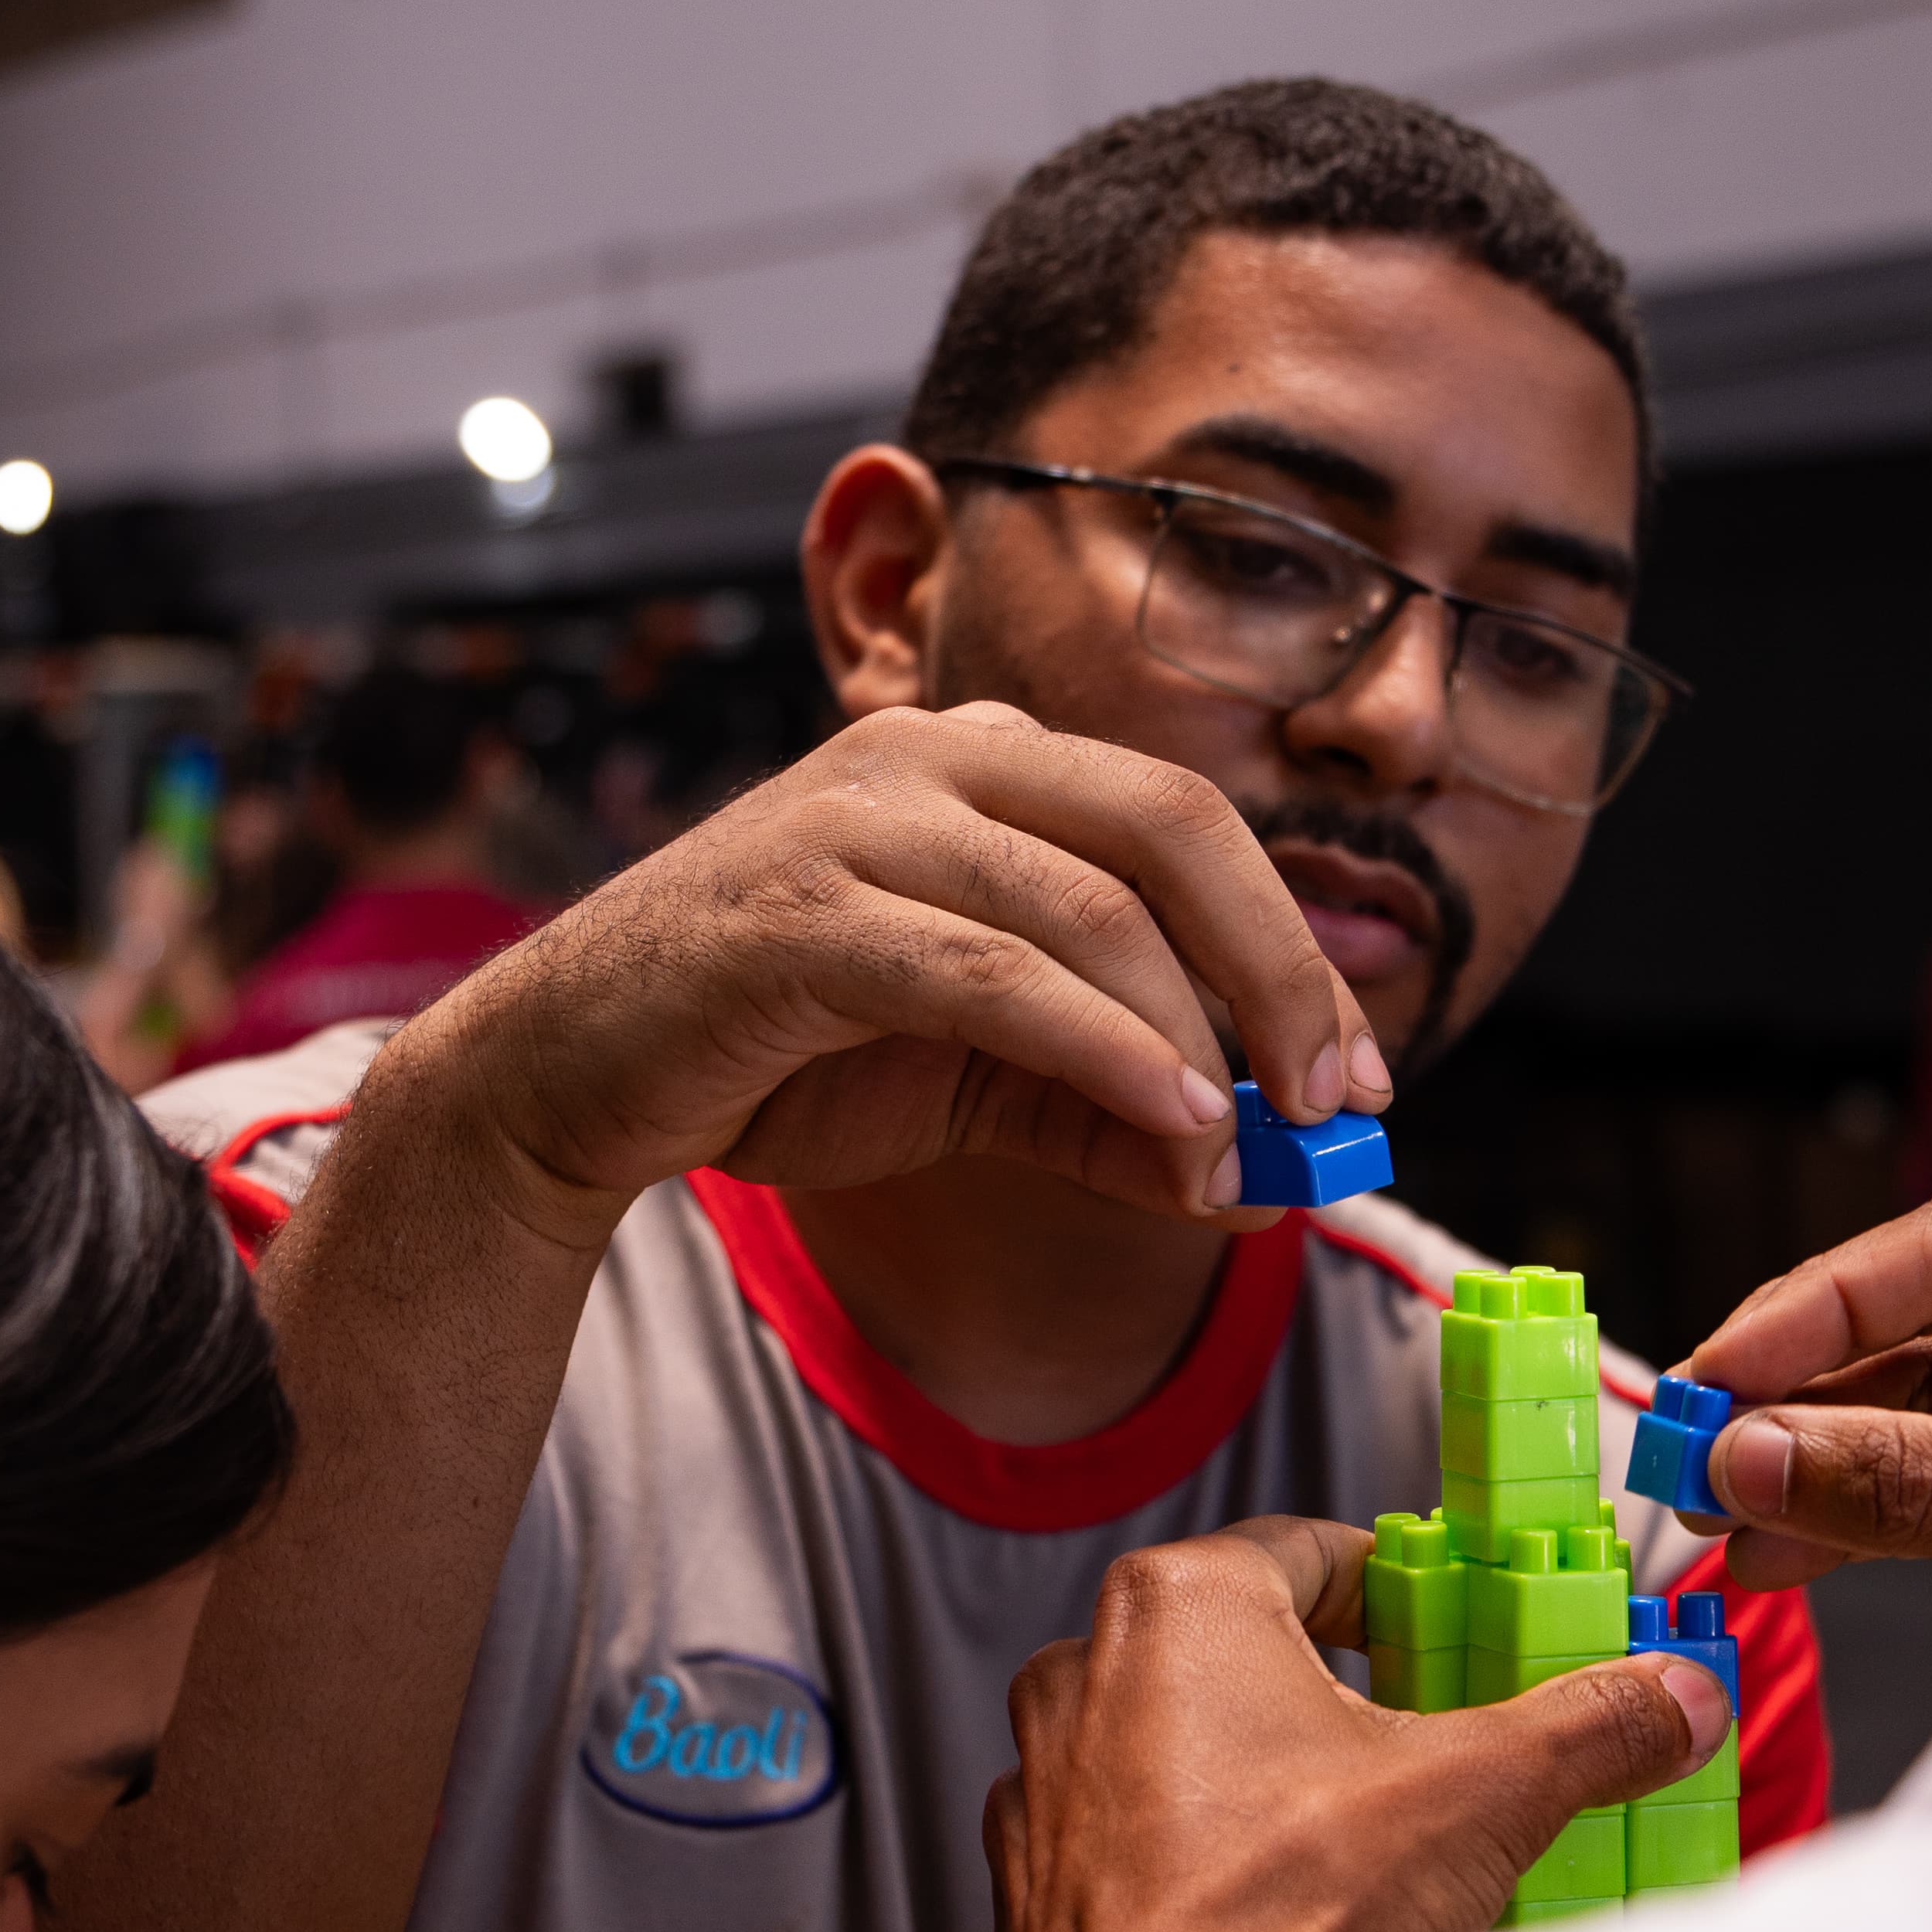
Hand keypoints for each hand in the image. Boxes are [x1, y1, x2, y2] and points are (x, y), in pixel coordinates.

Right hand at [405, 704, 1391, 1246]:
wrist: (567, 1078)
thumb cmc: (784, 1055)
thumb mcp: (988, 1083)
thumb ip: (1120, 1111)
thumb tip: (1272, 1178)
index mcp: (990, 762)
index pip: (1189, 821)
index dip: (1295, 941)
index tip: (1364, 1075)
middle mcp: (930, 753)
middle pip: (1169, 826)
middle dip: (1278, 968)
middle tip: (1342, 1097)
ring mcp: (856, 817)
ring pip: (1086, 902)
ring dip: (1192, 1031)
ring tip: (1245, 1142)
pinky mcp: (795, 911)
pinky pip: (988, 971)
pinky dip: (1100, 1047)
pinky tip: (1169, 1118)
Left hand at [938, 1518, 1727, 1931]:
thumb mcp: (1480, 1798)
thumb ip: (1587, 1726)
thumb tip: (1666, 1699)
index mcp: (1177, 1606)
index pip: (1313, 1549)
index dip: (1404, 1590)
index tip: (1460, 1632)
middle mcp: (1086, 1675)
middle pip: (1252, 1647)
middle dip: (1351, 1693)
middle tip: (1438, 1743)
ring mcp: (1049, 1785)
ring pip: (1190, 1746)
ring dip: (1276, 1777)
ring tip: (1371, 1843)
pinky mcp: (1037, 1886)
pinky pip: (1145, 1838)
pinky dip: (1213, 1857)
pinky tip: (1287, 1913)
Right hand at [1682, 1189, 1931, 1607]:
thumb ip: (1911, 1487)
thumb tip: (1750, 1453)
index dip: (1818, 1305)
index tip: (1718, 1372)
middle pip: (1924, 1313)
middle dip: (1800, 1382)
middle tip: (1694, 1444)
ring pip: (1924, 1392)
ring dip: (1816, 1452)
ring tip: (1724, 1514)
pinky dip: (1866, 1501)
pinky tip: (1787, 1545)